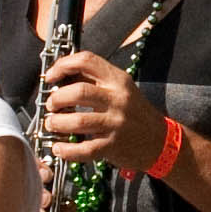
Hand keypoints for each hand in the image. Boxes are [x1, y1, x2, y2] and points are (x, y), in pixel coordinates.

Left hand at [37, 49, 170, 171]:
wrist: (160, 140)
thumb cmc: (135, 113)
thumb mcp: (121, 89)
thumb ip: (95, 81)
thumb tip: (61, 76)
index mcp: (118, 80)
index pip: (87, 61)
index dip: (63, 65)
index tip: (51, 76)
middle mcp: (118, 99)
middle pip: (79, 92)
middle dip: (57, 98)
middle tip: (51, 105)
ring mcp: (116, 123)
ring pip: (78, 122)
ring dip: (57, 123)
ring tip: (52, 124)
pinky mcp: (113, 146)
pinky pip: (84, 149)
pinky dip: (66, 150)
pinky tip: (59, 147)